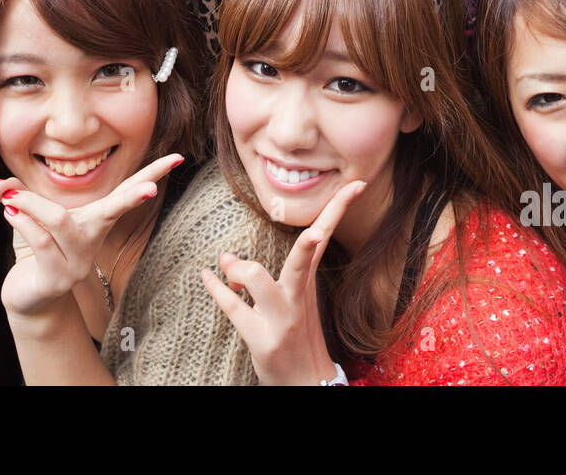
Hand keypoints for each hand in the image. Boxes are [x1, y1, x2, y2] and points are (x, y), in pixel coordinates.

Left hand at [0, 154, 183, 316]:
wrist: (29, 297)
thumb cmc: (37, 250)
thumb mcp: (32, 217)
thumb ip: (19, 195)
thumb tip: (0, 184)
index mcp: (95, 221)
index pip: (128, 193)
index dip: (152, 175)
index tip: (178, 159)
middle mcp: (92, 239)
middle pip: (114, 210)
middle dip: (132, 198)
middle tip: (150, 190)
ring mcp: (78, 261)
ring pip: (60, 220)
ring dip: (31, 203)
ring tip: (10, 197)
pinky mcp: (57, 278)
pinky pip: (41, 242)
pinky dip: (23, 223)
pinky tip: (10, 214)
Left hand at [202, 179, 364, 384]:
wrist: (305, 382)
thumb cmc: (296, 336)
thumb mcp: (290, 300)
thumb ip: (259, 275)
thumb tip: (225, 257)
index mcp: (308, 280)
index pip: (325, 235)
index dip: (339, 208)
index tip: (358, 183)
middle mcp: (297, 297)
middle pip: (304, 259)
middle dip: (310, 245)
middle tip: (314, 235)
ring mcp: (281, 319)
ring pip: (257, 278)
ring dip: (237, 269)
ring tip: (227, 266)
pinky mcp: (262, 339)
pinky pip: (232, 307)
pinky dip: (216, 289)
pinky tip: (207, 277)